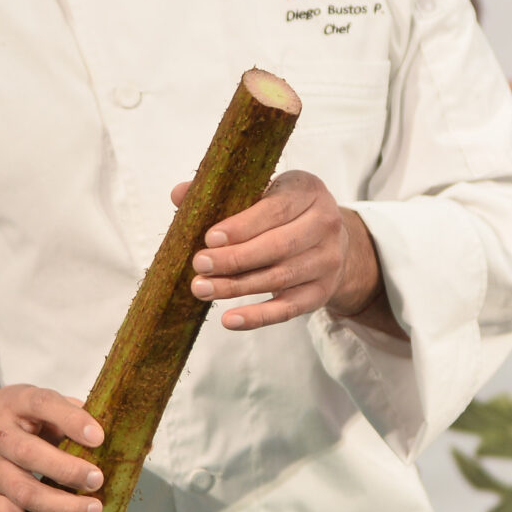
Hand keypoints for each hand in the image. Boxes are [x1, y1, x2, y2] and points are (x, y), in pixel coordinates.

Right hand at [0, 385, 106, 511]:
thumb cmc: (13, 418)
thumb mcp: (35, 402)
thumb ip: (68, 411)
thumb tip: (110, 431)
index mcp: (16, 404)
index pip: (42, 405)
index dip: (71, 420)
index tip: (98, 437)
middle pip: (28, 454)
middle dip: (67, 470)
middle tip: (97, 479)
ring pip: (23, 493)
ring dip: (61, 506)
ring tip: (92, 510)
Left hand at [175, 170, 400, 335]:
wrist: (332, 241)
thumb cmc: (286, 212)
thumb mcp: (264, 191)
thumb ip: (223, 193)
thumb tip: (179, 194)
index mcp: (308, 191)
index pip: (275, 210)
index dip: (242, 226)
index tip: (209, 238)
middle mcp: (326, 224)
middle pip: (278, 246)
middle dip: (235, 259)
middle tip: (199, 264)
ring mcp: (327, 261)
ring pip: (279, 278)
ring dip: (237, 286)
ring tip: (202, 288)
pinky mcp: (322, 292)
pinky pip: (287, 309)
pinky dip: (258, 317)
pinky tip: (229, 319)